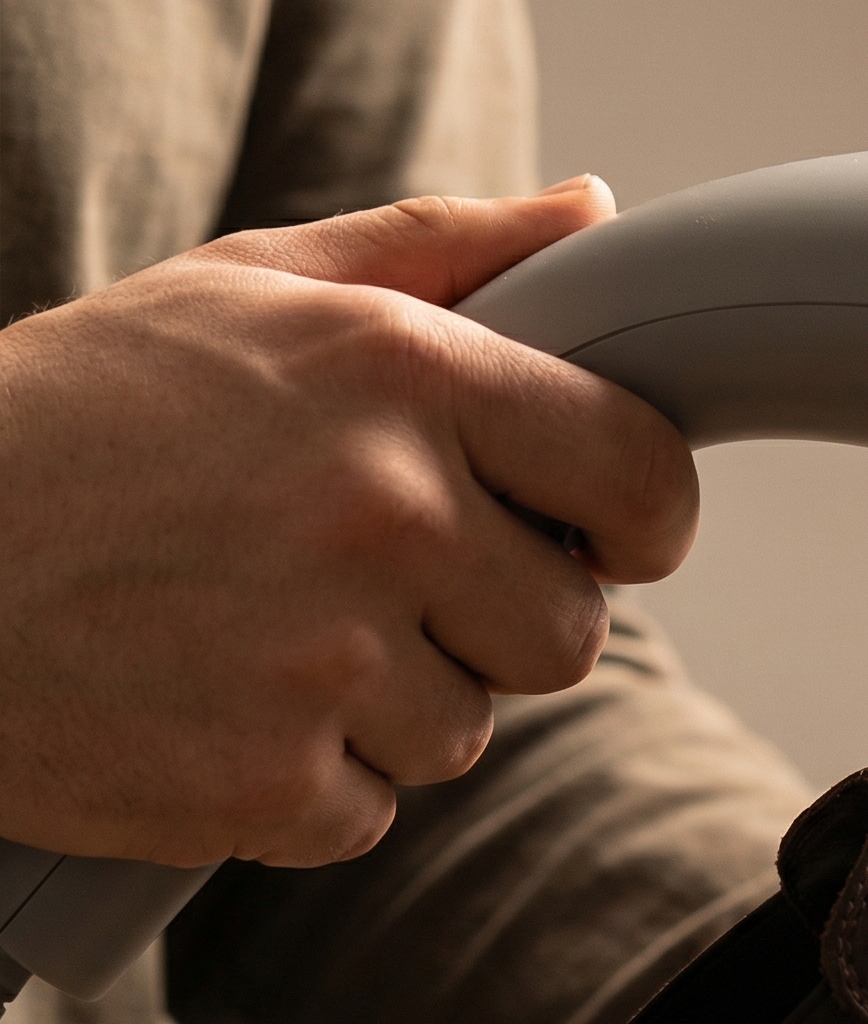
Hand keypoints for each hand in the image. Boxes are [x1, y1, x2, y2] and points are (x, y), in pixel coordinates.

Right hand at [0, 179, 696, 867]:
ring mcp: (328, 657)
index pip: (643, 472)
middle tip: (371, 583)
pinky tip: (209, 707)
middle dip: (493, 618)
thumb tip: (591, 213)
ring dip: (388, 703)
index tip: (602, 532)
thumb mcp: (244, 291)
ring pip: (467, 727)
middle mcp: (385, 511)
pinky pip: (369, 810)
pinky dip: (302, 784)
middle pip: (569, 628)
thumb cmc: (68, 416)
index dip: (639, 518)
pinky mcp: (262, 783)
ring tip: (258, 633)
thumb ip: (438, 251)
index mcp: (405, 373)